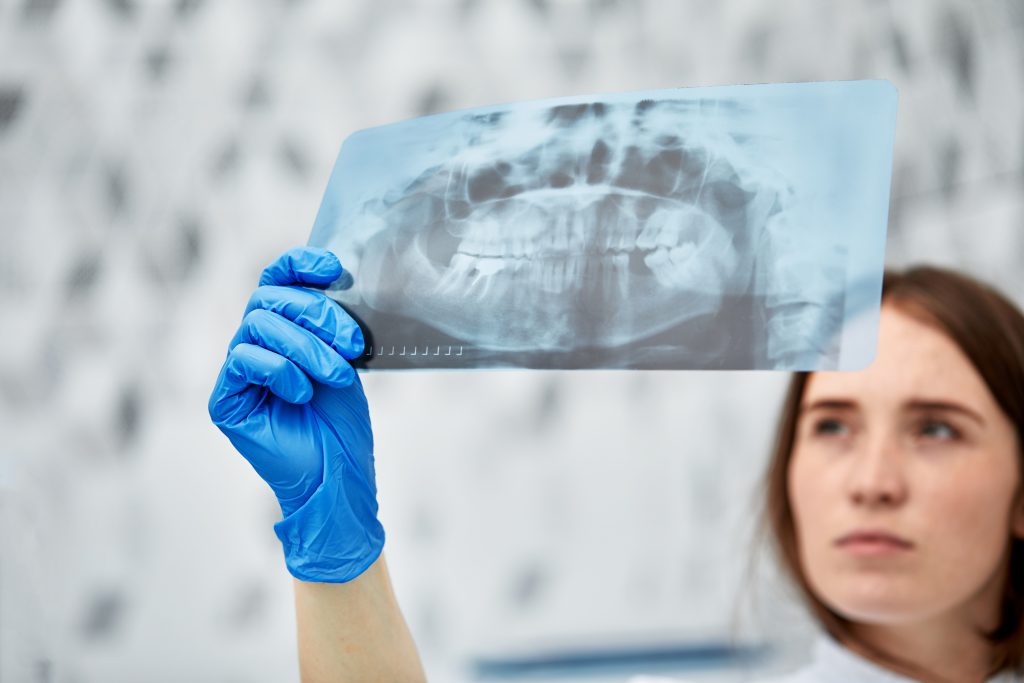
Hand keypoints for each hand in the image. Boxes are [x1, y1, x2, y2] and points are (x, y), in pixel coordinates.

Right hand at [208, 247, 383, 581]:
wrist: (338, 476)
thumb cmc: (342, 422)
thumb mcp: (345, 360)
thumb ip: (331, 322)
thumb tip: (336, 279)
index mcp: (283, 330)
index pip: (277, 279)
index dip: (299, 263)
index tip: (333, 267)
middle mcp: (254, 344)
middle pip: (269, 298)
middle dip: (317, 315)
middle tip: (351, 344)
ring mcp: (237, 372)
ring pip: (258, 325)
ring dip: (306, 347)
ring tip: (336, 376)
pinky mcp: (225, 399)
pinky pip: (243, 359)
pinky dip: (280, 370)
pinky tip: (302, 393)